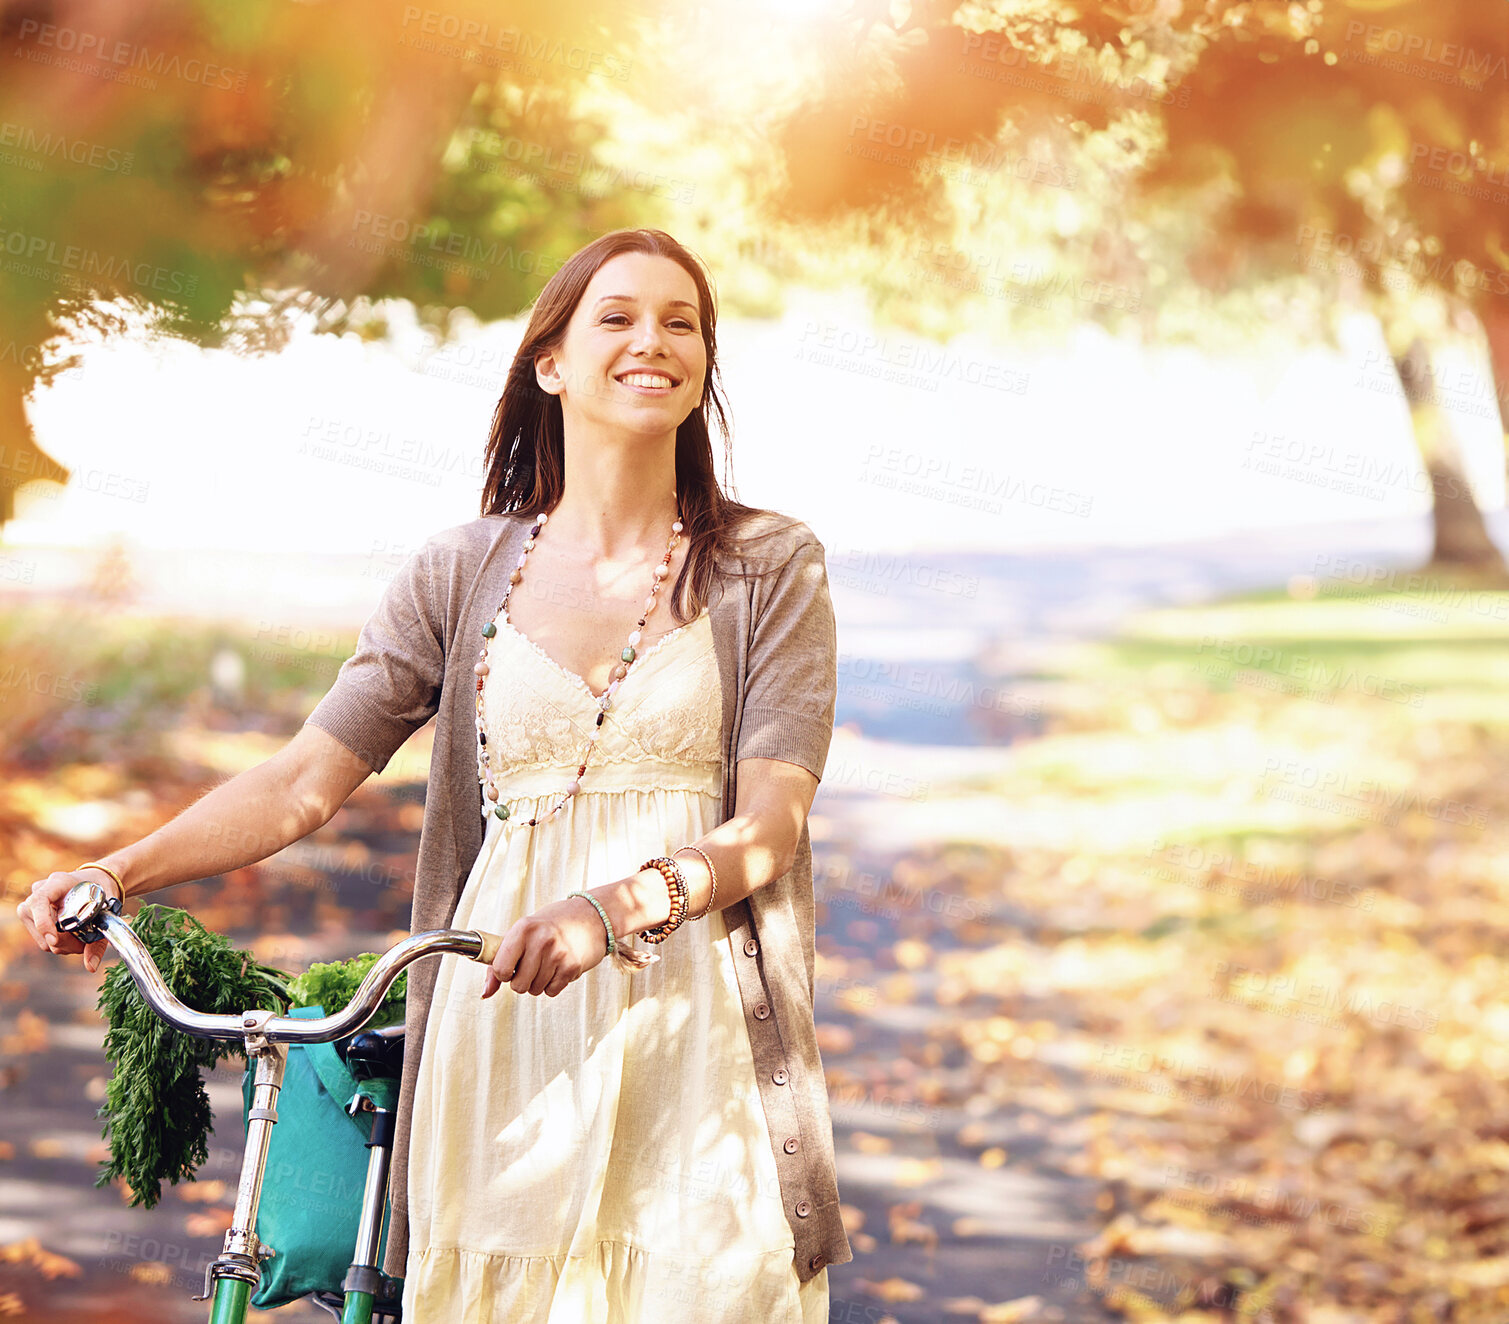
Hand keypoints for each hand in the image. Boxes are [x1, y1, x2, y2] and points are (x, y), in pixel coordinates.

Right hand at [17, 871, 111, 973]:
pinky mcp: (32, 917)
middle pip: (41, 928)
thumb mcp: (106, 909)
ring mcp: (32, 904)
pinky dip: (58, 945)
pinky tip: (72, 938)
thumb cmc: (101, 891)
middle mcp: (39, 891)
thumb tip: (90, 966)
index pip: (40, 901)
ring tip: (81, 939)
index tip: (55, 939)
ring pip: (42, 940)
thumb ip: (99, 940)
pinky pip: (42, 941)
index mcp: (58, 882)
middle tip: (84, 943)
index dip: (44, 922)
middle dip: (65, 942)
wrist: (96, 880)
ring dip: (63, 946)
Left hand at [482, 894, 610, 999]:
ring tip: (547, 963)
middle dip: (522, 980)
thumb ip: (499, 962)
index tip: (512, 965)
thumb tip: (485, 993)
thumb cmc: (550, 926)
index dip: (504, 972)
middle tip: (532, 965)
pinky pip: (552, 991)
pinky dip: (553, 984)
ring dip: (538, 982)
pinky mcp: (572, 966)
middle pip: (518, 985)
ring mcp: (558, 954)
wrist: (591, 916)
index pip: (500, 969)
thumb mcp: (522, 934)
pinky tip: (560, 967)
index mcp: (523, 928)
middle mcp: (541, 940)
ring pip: (535, 990)